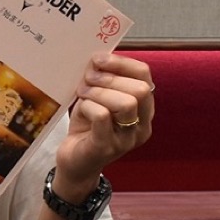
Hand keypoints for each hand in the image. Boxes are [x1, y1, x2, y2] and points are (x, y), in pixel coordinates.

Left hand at [54, 53, 153, 196]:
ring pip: (126, 103)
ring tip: (83, 93)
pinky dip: (88, 106)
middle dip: (110, 78)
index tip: (98, 59)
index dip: (122, 63)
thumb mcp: (98, 99)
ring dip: (99, 92)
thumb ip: (103, 80)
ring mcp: (127, 139)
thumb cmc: (88, 128)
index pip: (145, 76)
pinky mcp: (107, 147)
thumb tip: (98, 56)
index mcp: (144, 110)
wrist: (74, 162)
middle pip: (140, 89)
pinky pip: (102, 116)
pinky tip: (81, 109)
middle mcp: (141, 126)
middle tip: (87, 79)